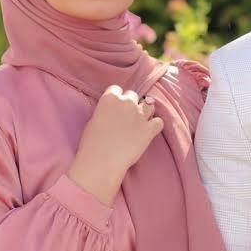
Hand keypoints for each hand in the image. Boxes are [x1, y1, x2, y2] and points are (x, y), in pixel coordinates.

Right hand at [67, 87, 163, 205]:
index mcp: (110, 98)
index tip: (114, 108)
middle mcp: (127, 103)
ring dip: (145, 112)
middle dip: (130, 105)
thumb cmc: (91, 143)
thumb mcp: (93, 120)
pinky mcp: (149, 130)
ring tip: (139, 123)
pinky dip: (155, 125)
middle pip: (133, 96)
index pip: (116, 89)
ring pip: (149, 105)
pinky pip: (159, 122)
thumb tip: (111, 113)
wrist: (101, 161)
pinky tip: (149, 131)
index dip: (116, 98)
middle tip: (125, 118)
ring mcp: (140, 115)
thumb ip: (105, 111)